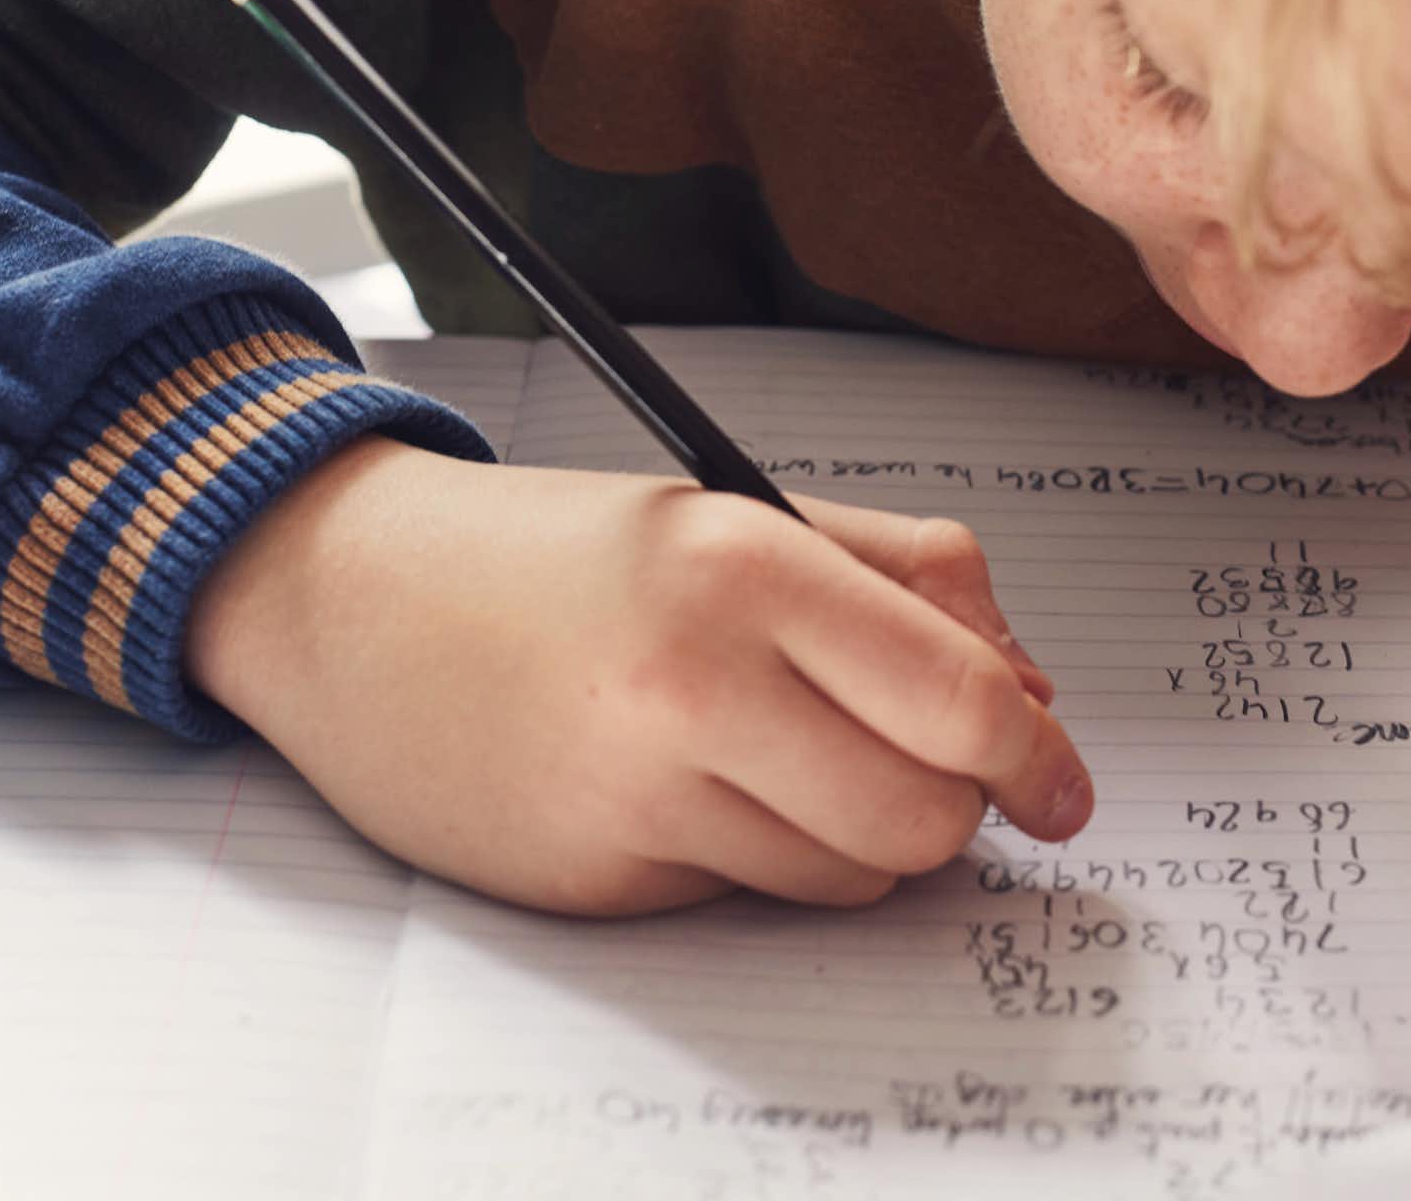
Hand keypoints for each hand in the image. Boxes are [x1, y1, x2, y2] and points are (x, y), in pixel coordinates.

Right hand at [184, 437, 1089, 915]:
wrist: (348, 601)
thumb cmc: (552, 558)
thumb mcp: (743, 512)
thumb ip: (909, 584)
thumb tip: (1028, 688)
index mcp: (746, 566)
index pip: (961, 700)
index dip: (1038, 757)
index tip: (1062, 781)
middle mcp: (693, 686)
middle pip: (925, 819)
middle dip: (954, 810)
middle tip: (927, 770)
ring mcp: (637, 795)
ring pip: (850, 877)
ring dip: (855, 839)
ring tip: (779, 758)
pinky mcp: (595, 880)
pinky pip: (748, 898)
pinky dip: (753, 858)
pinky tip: (684, 787)